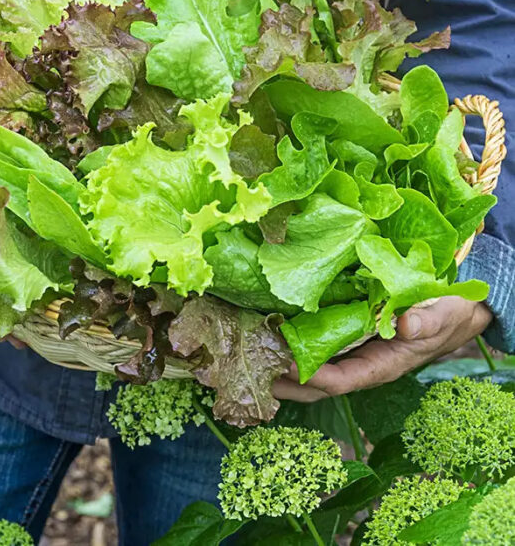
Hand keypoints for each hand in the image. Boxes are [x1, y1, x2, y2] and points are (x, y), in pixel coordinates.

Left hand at [273, 296, 492, 401]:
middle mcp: (359, 366)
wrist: (448, 312)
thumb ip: (426, 323)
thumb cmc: (444, 315)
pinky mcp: (343, 341)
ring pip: (310, 373)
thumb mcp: (442, 315)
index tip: (284, 364)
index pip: (340, 380)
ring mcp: (349, 356)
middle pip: (316, 386)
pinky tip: (268, 339)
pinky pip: (313, 352)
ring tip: (249, 359)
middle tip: (251, 372)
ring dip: (281, 371)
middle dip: (284, 384)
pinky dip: (290, 351)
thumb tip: (406, 326)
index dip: (312, 376)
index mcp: (380, 367)